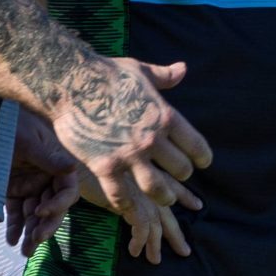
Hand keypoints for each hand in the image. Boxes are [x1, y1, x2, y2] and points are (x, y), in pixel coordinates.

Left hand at [5, 109, 79, 255]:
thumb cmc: (11, 127)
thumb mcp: (28, 141)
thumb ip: (48, 157)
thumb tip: (72, 168)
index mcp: (57, 164)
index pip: (67, 189)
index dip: (58, 203)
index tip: (41, 212)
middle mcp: (47, 177)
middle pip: (53, 206)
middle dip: (46, 225)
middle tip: (36, 241)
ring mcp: (30, 186)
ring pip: (34, 214)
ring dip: (31, 232)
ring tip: (24, 252)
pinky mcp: (13, 192)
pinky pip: (16, 212)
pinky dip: (14, 227)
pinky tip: (11, 240)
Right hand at [49, 57, 211, 226]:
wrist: (71, 83)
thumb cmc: (107, 74)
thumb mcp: (142, 72)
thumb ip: (164, 77)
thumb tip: (183, 69)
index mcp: (165, 116)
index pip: (195, 145)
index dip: (202, 156)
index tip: (204, 162)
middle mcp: (151, 138)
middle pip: (180, 168)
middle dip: (183, 173)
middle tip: (181, 176)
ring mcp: (128, 155)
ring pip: (156, 187)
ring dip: (165, 195)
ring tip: (167, 197)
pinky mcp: (104, 166)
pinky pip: (121, 195)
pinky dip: (128, 204)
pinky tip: (131, 206)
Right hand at [79, 167, 202, 265]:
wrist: (80, 157)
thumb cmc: (96, 160)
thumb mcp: (119, 168)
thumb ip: (131, 177)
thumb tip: (135, 190)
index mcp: (152, 172)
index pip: (176, 185)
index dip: (186, 196)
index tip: (198, 205)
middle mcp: (151, 184)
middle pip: (169, 213)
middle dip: (175, 234)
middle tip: (185, 251)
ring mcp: (141, 194)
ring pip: (156, 225)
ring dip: (155, 245)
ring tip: (155, 260)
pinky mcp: (128, 204)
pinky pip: (140, 228)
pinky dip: (139, 241)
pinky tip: (133, 251)